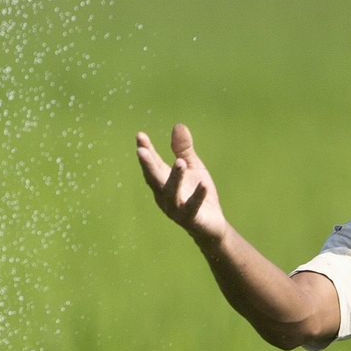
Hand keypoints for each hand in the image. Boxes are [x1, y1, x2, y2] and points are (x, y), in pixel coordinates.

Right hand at [134, 123, 229, 243]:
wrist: (211, 224)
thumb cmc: (198, 194)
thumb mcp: (192, 167)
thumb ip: (183, 149)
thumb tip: (178, 125)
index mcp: (163, 181)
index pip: (152, 164)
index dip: (146, 150)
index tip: (139, 135)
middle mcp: (164, 196)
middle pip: (154, 179)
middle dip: (148, 165)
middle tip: (141, 150)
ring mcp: (176, 209)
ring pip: (171, 194)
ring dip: (174, 178)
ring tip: (180, 162)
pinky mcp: (190, 219)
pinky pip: (192, 207)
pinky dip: (197, 196)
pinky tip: (204, 184)